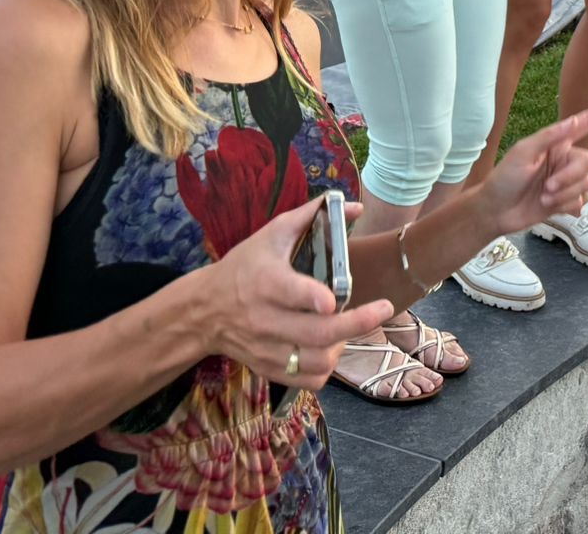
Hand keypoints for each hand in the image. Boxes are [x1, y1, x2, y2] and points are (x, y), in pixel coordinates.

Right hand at [207, 197, 393, 389]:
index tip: (333, 299)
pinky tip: (330, 347)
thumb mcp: (272, 233)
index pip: (291, 293)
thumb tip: (355, 206)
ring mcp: (266, 348)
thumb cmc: (244, 266)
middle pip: (316, 333)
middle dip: (356, 323)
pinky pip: (307, 380)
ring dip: (342, 345)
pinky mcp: (268, 368)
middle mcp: (265, 319)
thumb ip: (312, 216)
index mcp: (266, 282)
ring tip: (349, 327)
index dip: (314, 298)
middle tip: (383, 309)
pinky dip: (326, 367)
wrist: (203, 310)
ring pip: (316, 360)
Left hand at [478, 100, 587, 233]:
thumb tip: (575, 120)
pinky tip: (550, 208)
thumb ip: (550, 137)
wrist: (495, 212)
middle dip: (569, 177)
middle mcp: (564, 159)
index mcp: (556, 142)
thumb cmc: (504, 178)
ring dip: (564, 195)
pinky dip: (566, 207)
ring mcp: (565, 181)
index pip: (585, 125)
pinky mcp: (565, 201)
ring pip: (586, 185)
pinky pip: (580, 203)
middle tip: (548, 187)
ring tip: (543, 199)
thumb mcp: (523, 152)